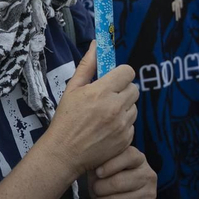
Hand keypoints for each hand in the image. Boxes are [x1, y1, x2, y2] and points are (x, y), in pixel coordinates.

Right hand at [47, 44, 138, 172]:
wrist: (64, 153)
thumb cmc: (65, 119)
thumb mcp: (72, 89)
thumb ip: (87, 65)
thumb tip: (96, 44)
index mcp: (102, 92)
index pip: (128, 72)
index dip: (121, 74)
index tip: (114, 79)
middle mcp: (115, 107)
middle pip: (134, 89)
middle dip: (123, 90)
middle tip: (109, 97)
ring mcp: (122, 125)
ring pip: (134, 107)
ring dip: (124, 108)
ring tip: (106, 114)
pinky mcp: (126, 139)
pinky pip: (132, 124)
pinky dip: (123, 125)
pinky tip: (108, 128)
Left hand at [91, 146, 154, 198]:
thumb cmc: (110, 181)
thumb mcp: (104, 167)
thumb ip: (99, 161)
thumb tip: (91, 160)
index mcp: (139, 159)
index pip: (129, 156)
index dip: (111, 164)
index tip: (98, 172)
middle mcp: (148, 176)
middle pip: (119, 182)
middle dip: (100, 188)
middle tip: (95, 190)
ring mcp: (149, 196)